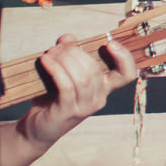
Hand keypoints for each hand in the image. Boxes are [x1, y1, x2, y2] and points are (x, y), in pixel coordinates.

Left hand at [20, 31, 136, 152]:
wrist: (38, 128)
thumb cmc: (52, 99)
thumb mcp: (64, 74)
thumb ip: (68, 54)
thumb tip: (69, 37)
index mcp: (104, 88)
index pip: (127, 74)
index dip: (125, 58)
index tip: (110, 43)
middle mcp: (99, 99)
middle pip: (96, 69)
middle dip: (75, 52)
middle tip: (57, 47)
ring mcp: (84, 107)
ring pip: (82, 77)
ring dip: (64, 60)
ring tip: (50, 54)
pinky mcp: (68, 111)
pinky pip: (66, 86)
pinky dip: (56, 69)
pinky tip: (46, 61)